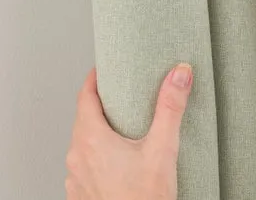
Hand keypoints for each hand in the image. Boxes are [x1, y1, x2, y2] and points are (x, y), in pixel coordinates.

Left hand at [65, 64, 192, 199]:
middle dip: (101, 103)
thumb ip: (170, 107)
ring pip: (83, 143)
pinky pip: (85, 164)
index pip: (84, 96)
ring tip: (122, 125)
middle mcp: (77, 157)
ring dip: (98, 130)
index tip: (104, 68)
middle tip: (120, 93)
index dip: (94, 79)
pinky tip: (118, 158)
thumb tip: (179, 74)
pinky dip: (98, 153)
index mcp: (91, 140)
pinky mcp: (82, 195)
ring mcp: (76, 179)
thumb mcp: (162, 149)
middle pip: (83, 118)